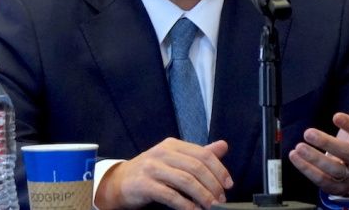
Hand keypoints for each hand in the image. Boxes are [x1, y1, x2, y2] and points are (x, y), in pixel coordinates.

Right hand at [95, 138, 232, 209]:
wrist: (120, 181)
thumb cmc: (151, 171)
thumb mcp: (174, 159)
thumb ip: (198, 154)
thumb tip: (223, 146)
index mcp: (173, 145)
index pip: (202, 154)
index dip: (219, 169)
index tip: (228, 184)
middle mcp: (163, 153)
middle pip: (196, 167)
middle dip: (213, 185)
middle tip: (221, 199)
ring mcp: (152, 168)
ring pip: (185, 181)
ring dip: (202, 196)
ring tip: (211, 206)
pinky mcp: (144, 184)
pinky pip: (170, 195)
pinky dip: (185, 205)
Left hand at [288, 82, 348, 197]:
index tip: (336, 115)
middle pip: (346, 154)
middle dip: (327, 144)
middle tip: (308, 132)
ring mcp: (348, 175)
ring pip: (333, 170)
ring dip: (314, 160)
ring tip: (299, 147)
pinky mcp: (336, 186)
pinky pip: (322, 181)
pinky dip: (307, 170)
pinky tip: (295, 157)